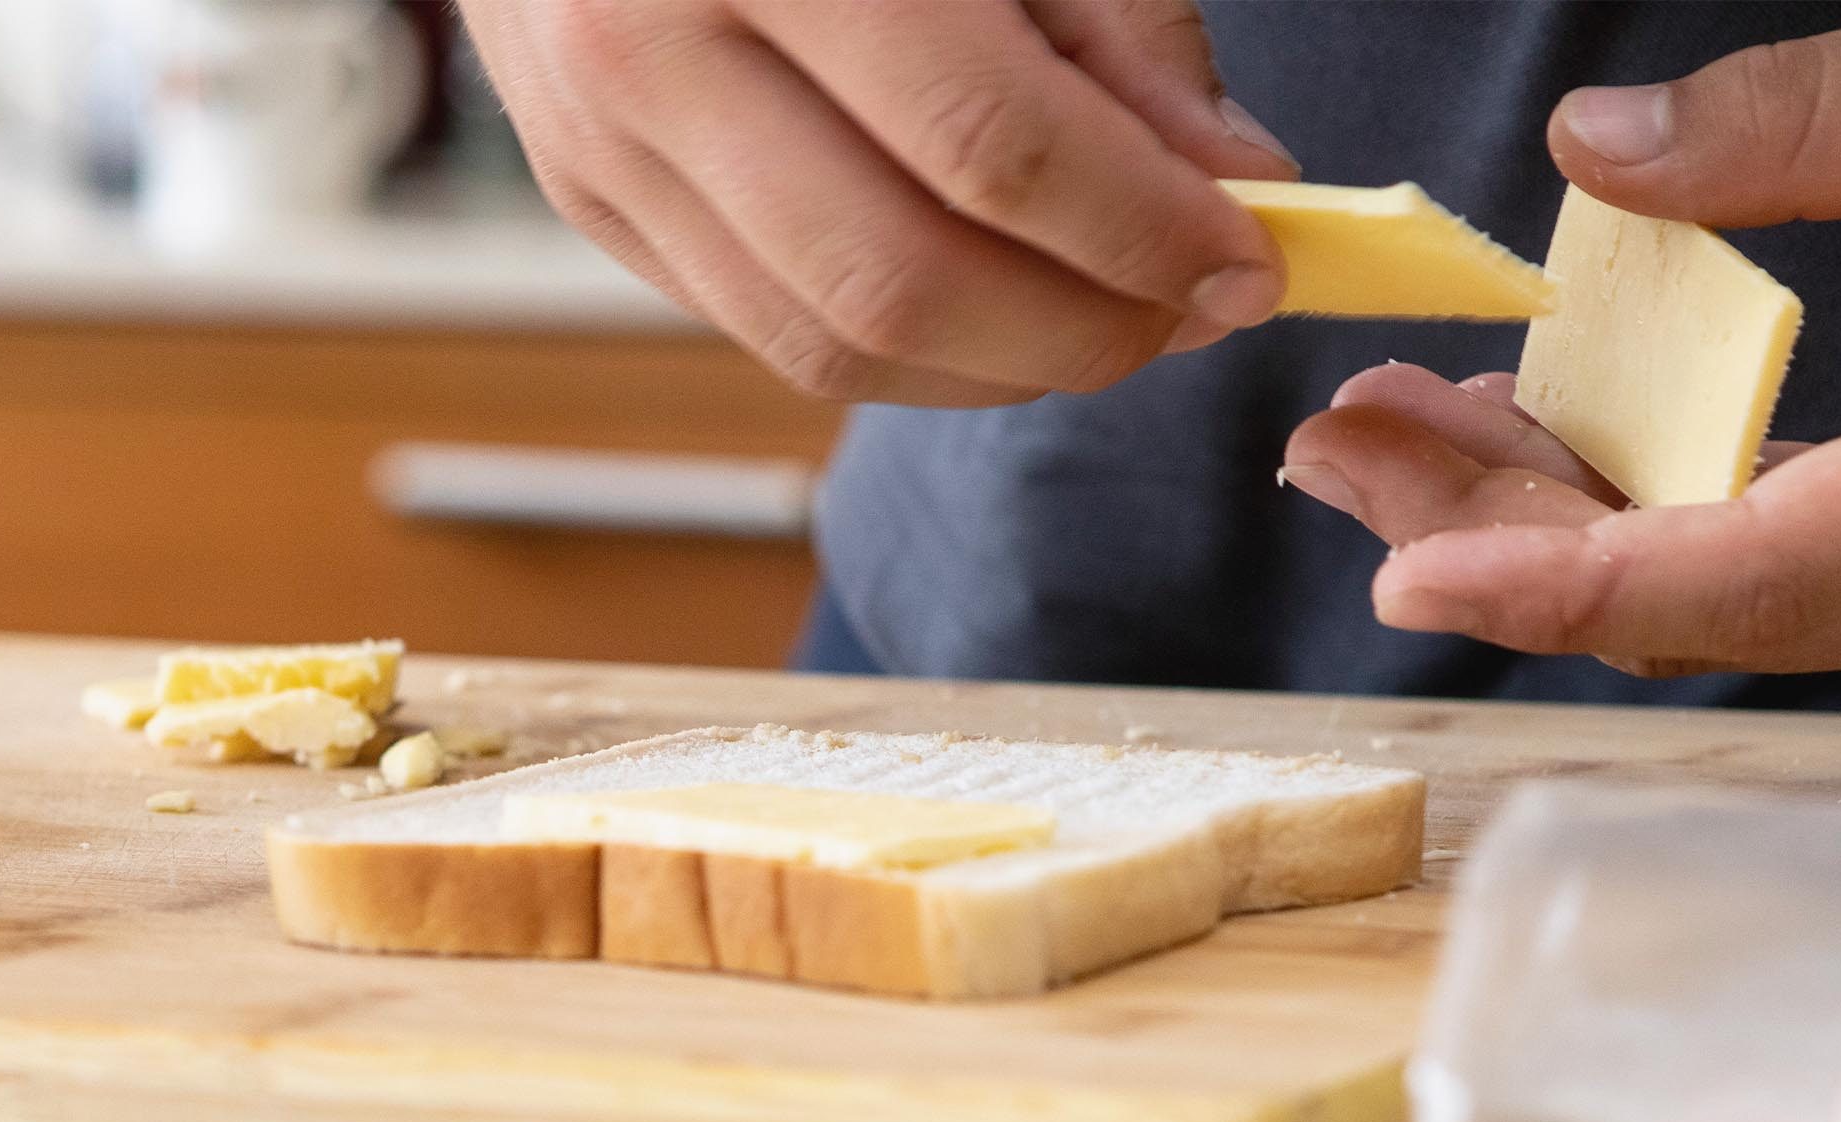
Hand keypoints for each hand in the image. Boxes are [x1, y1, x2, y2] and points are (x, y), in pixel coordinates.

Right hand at [460, 0, 1295, 404]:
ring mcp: (600, 143)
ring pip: (828, 345)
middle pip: (898, 281)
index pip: (986, 144)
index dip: (1138, 228)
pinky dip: (906, 354)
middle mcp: (648, 46)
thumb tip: (1229, 187)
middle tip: (1183, 315)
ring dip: (998, 368)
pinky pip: (770, 335)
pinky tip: (991, 310)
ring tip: (1100, 320)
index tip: (1247, 263)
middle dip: (1076, 331)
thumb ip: (1115, 22)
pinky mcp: (593, 204)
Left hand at [1283, 31, 1840, 675]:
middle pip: (1654, 591)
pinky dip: (1602, 472)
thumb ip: (1801, 134)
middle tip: (1328, 448)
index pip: (1722, 584)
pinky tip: (1499, 411)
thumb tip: (1597, 142)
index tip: (1405, 584)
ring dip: (1513, 492)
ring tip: (1372, 418)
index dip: (1550, 589)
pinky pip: (1715, 518)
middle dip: (1470, 525)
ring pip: (1670, 558)